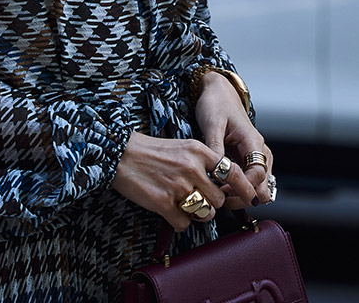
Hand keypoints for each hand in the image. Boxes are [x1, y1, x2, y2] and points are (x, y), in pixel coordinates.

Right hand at [111, 131, 258, 231]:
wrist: (119, 154)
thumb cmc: (151, 151)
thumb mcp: (182, 146)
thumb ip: (203, 162)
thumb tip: (222, 184)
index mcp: (198, 150)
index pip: (232, 171)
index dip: (244, 187)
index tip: (250, 197)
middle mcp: (192, 167)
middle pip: (219, 198)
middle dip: (210, 203)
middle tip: (196, 198)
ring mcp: (179, 186)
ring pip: (205, 213)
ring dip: (196, 214)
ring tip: (182, 203)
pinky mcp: (164, 202)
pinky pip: (183, 224)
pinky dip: (177, 221)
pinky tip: (167, 209)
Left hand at [194, 70, 273, 207]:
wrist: (219, 92)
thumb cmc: (216, 104)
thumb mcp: (212, 123)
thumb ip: (215, 147)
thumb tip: (216, 171)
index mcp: (253, 141)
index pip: (258, 175)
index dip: (242, 187)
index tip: (223, 190)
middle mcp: (261, 151)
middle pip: (263, 187)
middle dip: (243, 196)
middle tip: (220, 196)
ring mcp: (258, 156)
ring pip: (260, 188)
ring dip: (242, 195)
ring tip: (219, 191)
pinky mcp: (250, 159)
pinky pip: (252, 181)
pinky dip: (240, 188)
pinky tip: (222, 186)